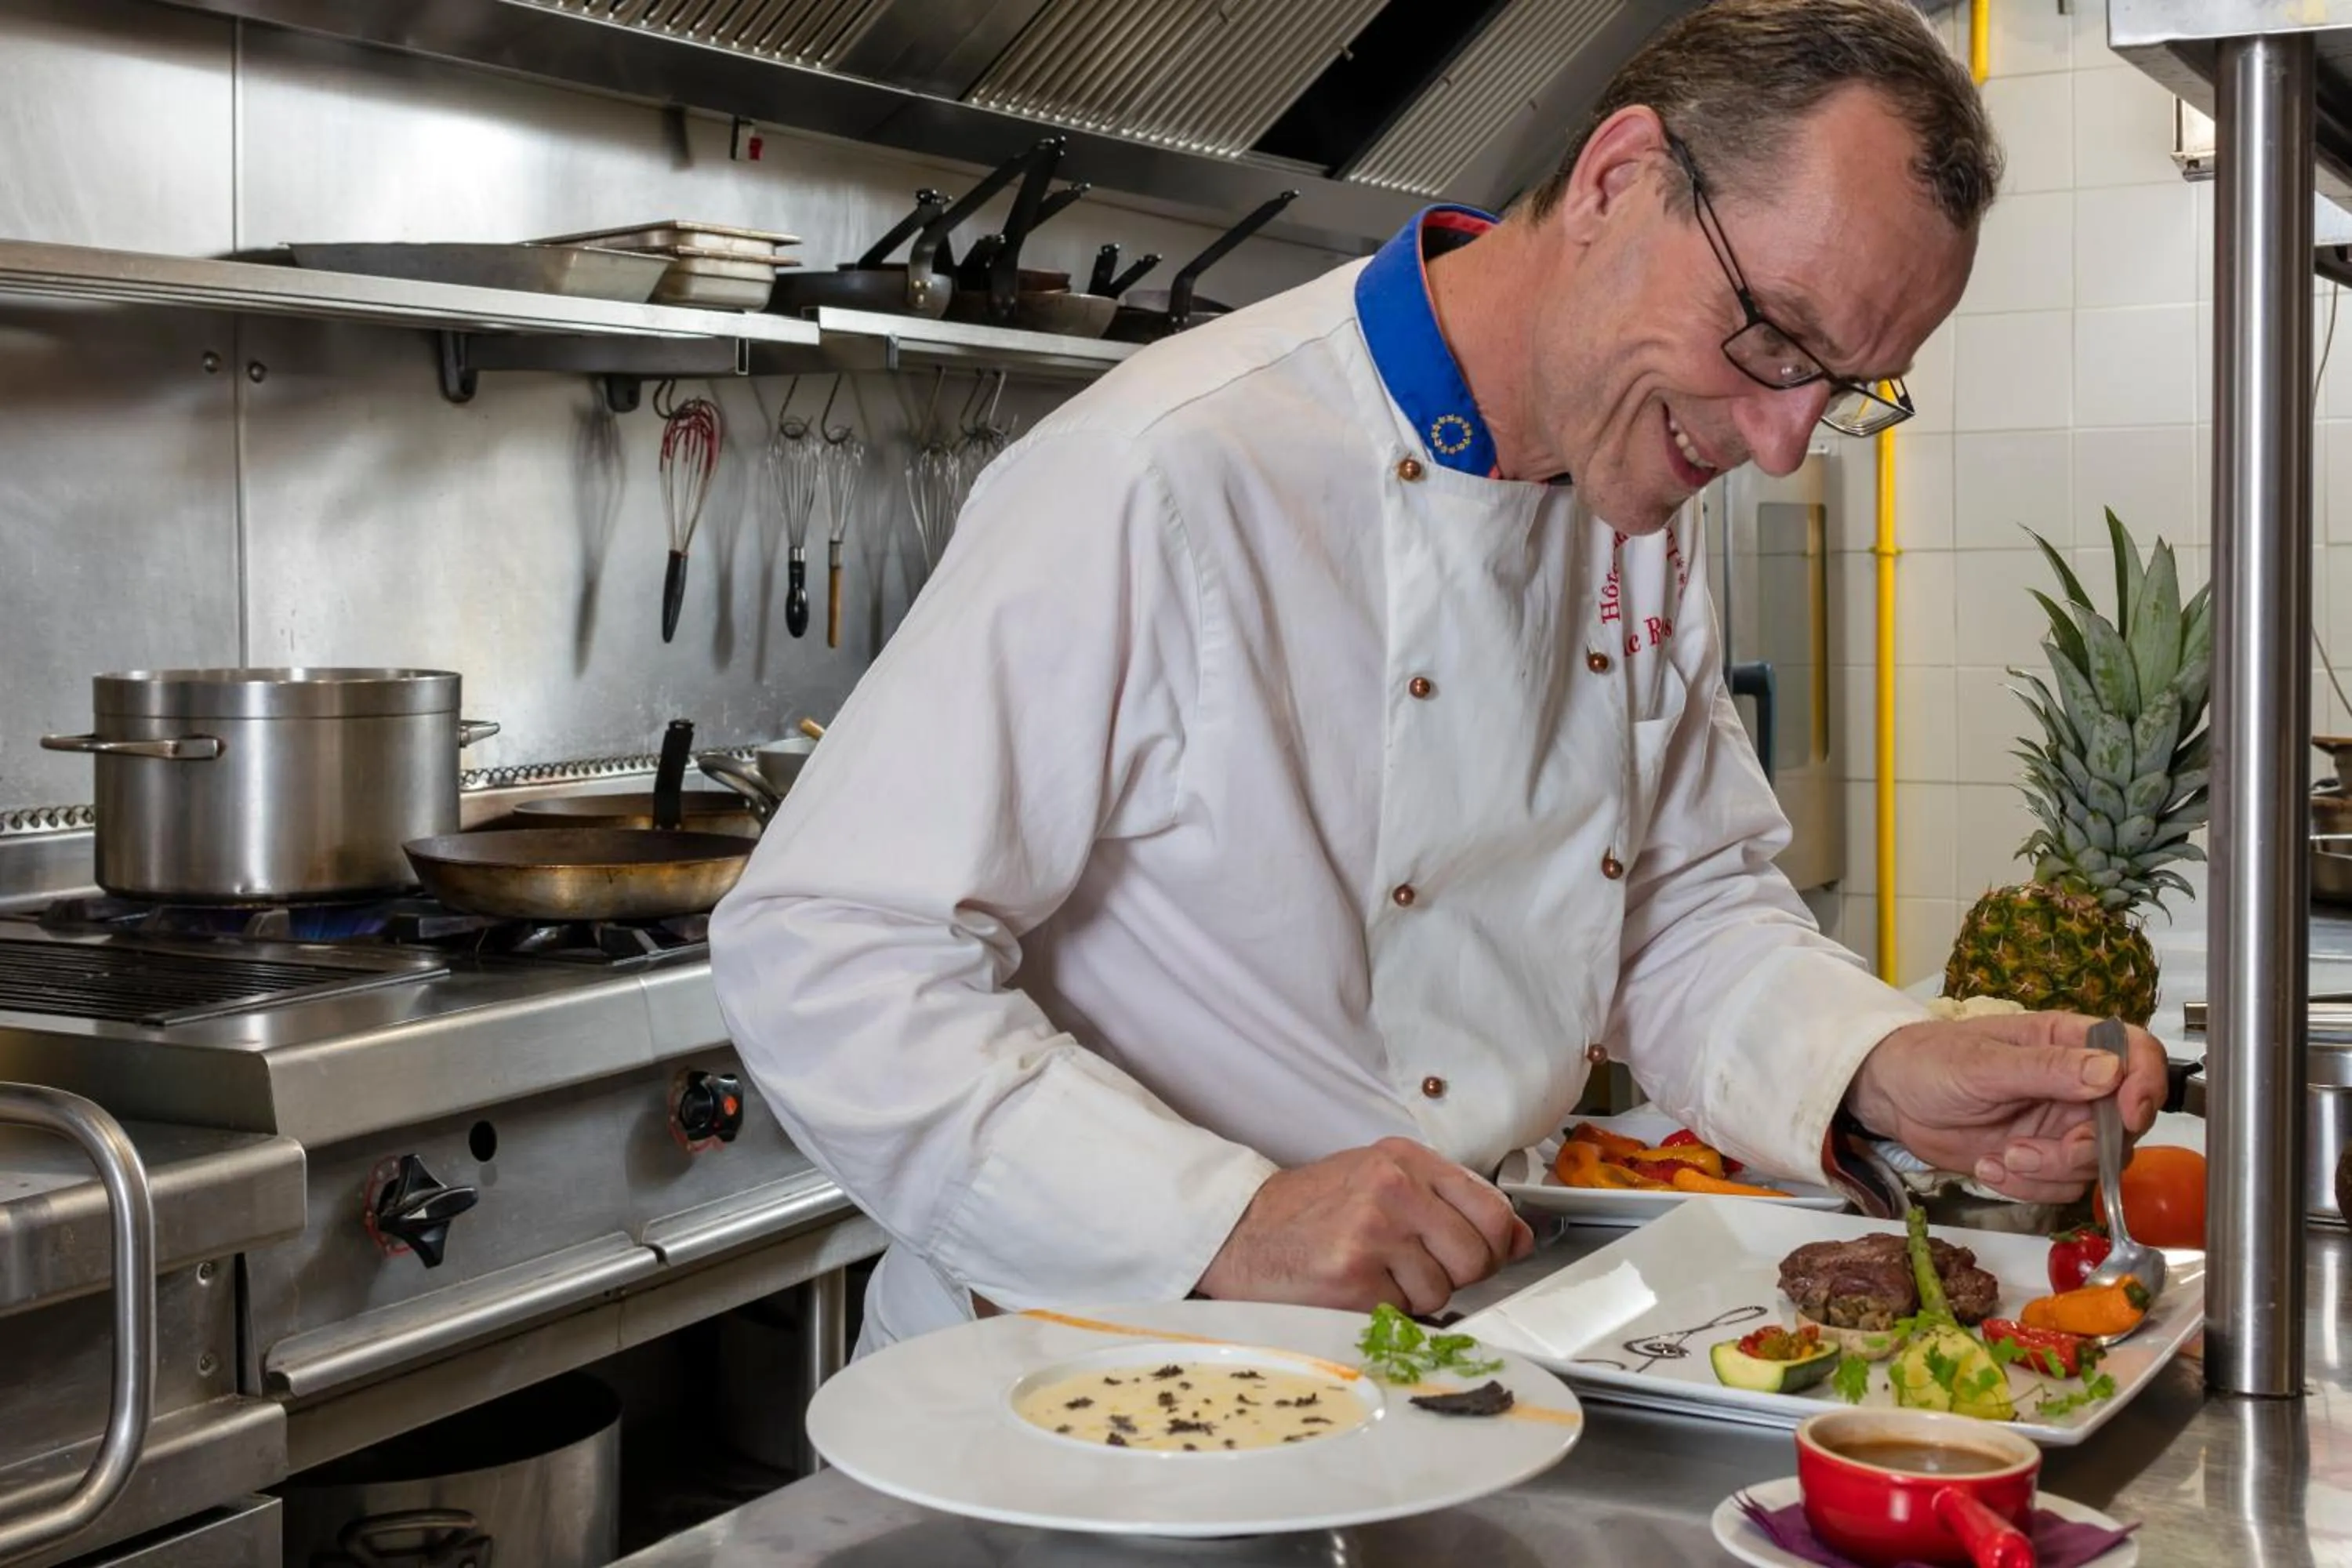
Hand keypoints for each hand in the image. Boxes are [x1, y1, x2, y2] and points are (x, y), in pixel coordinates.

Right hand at [1195, 1137, 1534, 1314]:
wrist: (1238, 1234)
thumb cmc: (1308, 1212)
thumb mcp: (1380, 1183)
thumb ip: (1448, 1203)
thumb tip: (1520, 1239)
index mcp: (1403, 1158)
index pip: (1493, 1209)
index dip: (1496, 1244)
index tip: (1480, 1253)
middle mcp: (1392, 1187)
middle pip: (1479, 1255)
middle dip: (1457, 1275)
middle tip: (1416, 1270)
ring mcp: (1373, 1231)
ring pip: (1444, 1290)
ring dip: (1416, 1296)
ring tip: (1374, 1274)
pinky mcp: (1354, 1278)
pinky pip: (1406, 1313)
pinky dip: (1386, 1312)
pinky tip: (1354, 1289)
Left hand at [1843, 1012, 2168, 1203]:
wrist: (1892, 1098)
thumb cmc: (1931, 1061)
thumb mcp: (1984, 1063)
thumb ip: (2046, 1068)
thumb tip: (2110, 1070)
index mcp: (2068, 1042)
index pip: (2136, 1053)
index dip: (2144, 1084)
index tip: (2125, 1116)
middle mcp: (2075, 1085)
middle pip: (2121, 1126)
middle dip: (2080, 1151)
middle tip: (2027, 1152)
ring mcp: (2060, 1125)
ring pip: (2094, 1165)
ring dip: (2047, 1172)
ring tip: (1998, 1159)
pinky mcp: (2042, 1158)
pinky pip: (2062, 1186)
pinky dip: (2028, 1188)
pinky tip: (1988, 1168)